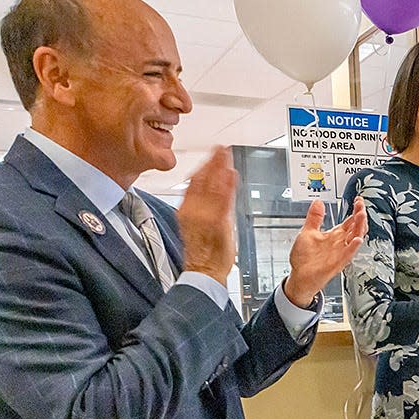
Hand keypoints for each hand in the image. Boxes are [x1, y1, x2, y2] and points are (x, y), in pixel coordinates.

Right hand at [177, 146, 238, 284]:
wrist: (204, 270)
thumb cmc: (204, 251)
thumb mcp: (198, 224)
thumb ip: (204, 206)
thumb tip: (211, 190)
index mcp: (186, 209)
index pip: (195, 181)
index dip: (204, 166)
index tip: (212, 154)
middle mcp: (193, 210)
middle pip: (203, 179)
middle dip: (213, 162)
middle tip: (222, 148)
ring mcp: (204, 215)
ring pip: (213, 185)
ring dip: (221, 168)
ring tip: (227, 155)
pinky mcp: (217, 222)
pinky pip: (223, 199)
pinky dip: (228, 186)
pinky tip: (232, 174)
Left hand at [283, 197, 366, 306]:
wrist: (299, 276)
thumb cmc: (304, 258)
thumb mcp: (307, 232)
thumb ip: (315, 218)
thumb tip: (318, 202)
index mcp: (335, 236)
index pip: (350, 221)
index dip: (355, 210)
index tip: (358, 200)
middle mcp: (340, 244)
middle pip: (355, 228)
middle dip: (360, 215)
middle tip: (360, 205)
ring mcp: (340, 253)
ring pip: (355, 239)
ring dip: (360, 227)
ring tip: (361, 216)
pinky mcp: (337, 263)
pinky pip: (348, 254)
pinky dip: (353, 247)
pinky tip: (357, 239)